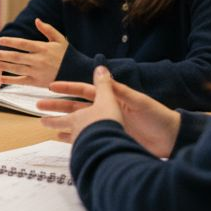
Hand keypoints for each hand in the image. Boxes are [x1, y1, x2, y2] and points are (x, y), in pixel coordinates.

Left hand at [0, 18, 68, 87]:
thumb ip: (48, 30)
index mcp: (43, 49)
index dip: (12, 42)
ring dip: (1, 66)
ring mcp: (37, 72)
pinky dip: (10, 80)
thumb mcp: (60, 40)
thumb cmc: (68, 55)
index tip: (0, 40)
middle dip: (1, 56)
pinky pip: (21, 81)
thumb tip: (36, 20)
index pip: (24, 44)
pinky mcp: (37, 83)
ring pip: (16, 69)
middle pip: (16, 57)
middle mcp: (39, 61)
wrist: (77, 74)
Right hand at [39, 66, 180, 156]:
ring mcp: (107, 127)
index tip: (51, 87)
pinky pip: (85, 139)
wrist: (171, 140)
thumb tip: (100, 70)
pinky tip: (60, 139)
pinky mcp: (109, 140)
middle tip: (38, 106)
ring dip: (61, 124)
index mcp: (112, 99)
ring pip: (77, 124)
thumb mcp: (137, 100)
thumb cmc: (157, 117)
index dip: (68, 88)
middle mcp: (106, 113)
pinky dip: (72, 139)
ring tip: (44, 124)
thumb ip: (116, 88)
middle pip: (76, 108)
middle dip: (57, 107)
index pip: (85, 91)